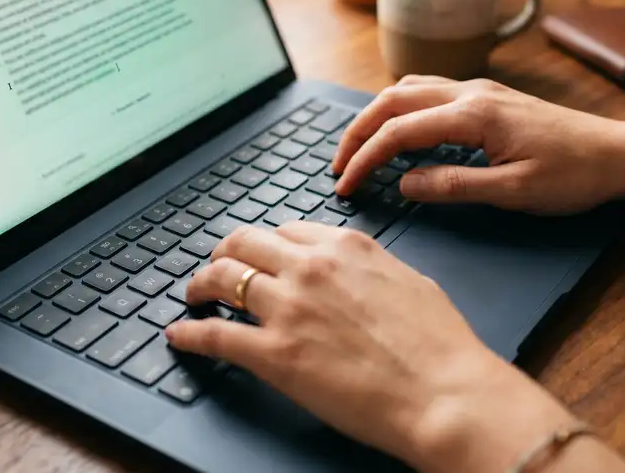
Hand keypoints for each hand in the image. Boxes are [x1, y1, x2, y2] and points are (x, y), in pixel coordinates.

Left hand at [165, 222, 575, 471]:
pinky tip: (179, 335)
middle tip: (215, 267)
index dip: (266, 245)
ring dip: (200, 286)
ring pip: (221, 279)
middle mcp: (310, 268)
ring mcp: (288, 309)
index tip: (259, 255)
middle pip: (243, 243)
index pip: (285, 230)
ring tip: (194, 296)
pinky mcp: (274, 354)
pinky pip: (214, 336)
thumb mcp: (409, 283)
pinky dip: (189, 334)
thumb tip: (358, 276)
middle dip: (223, 253)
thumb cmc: (440, 346)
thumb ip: (371, 269)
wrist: (445, 392)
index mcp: (345, 247)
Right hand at [333, 75, 624, 213]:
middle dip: (358, 132)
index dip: (365, 159)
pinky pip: (429, 93)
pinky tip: (400, 135)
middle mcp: (472, 93)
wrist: (619, 154)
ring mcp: (479, 90)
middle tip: (338, 165)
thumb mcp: (514, 192)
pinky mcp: (488, 97)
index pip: (399, 132)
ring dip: (377, 116)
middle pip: (393, 99)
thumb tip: (404, 184)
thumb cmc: (575, 176)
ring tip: (360, 150)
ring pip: (408, 89)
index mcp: (475, 115)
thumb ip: (454, 186)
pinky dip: (401, 110)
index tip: (346, 186)